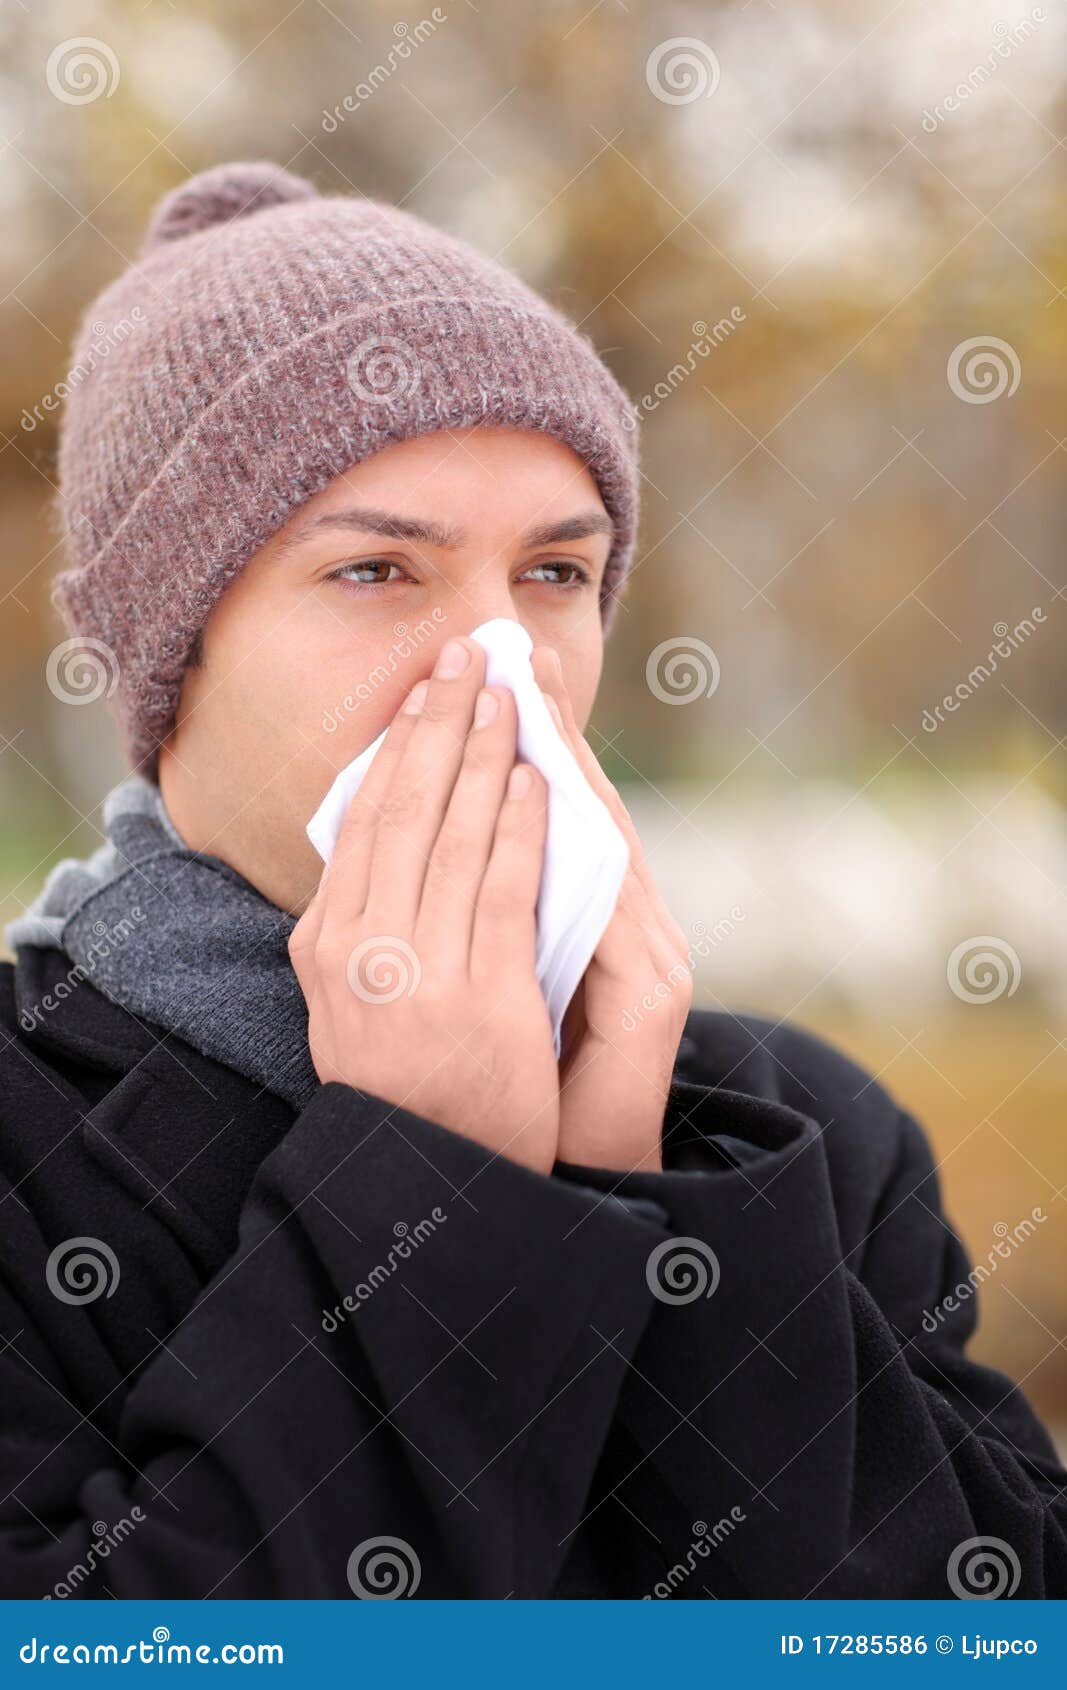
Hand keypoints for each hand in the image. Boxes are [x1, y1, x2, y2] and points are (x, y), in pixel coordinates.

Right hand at [289, 637, 559, 1175]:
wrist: (436, 1178)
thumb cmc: (404, 1085)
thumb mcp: (350, 1005)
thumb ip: (359, 929)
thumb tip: (371, 840)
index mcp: (324, 946)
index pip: (363, 821)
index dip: (398, 746)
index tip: (425, 691)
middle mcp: (359, 951)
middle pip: (404, 809)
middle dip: (441, 722)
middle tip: (469, 657)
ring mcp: (418, 975)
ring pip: (455, 835)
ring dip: (487, 754)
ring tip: (509, 694)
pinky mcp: (481, 998)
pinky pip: (504, 890)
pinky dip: (522, 827)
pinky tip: (538, 779)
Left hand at [531, 647, 692, 1174]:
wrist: (575, 1178)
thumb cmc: (529, 1085)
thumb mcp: (503, 987)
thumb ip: (494, 918)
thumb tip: (435, 846)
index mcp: (596, 924)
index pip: (551, 817)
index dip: (520, 745)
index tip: (483, 676)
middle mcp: (631, 926)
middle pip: (582, 806)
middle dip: (535, 725)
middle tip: (499, 649)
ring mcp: (649, 954)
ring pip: (600, 833)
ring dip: (555, 756)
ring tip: (517, 689)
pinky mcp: (653, 990)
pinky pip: (604, 898)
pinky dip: (568, 838)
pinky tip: (537, 785)